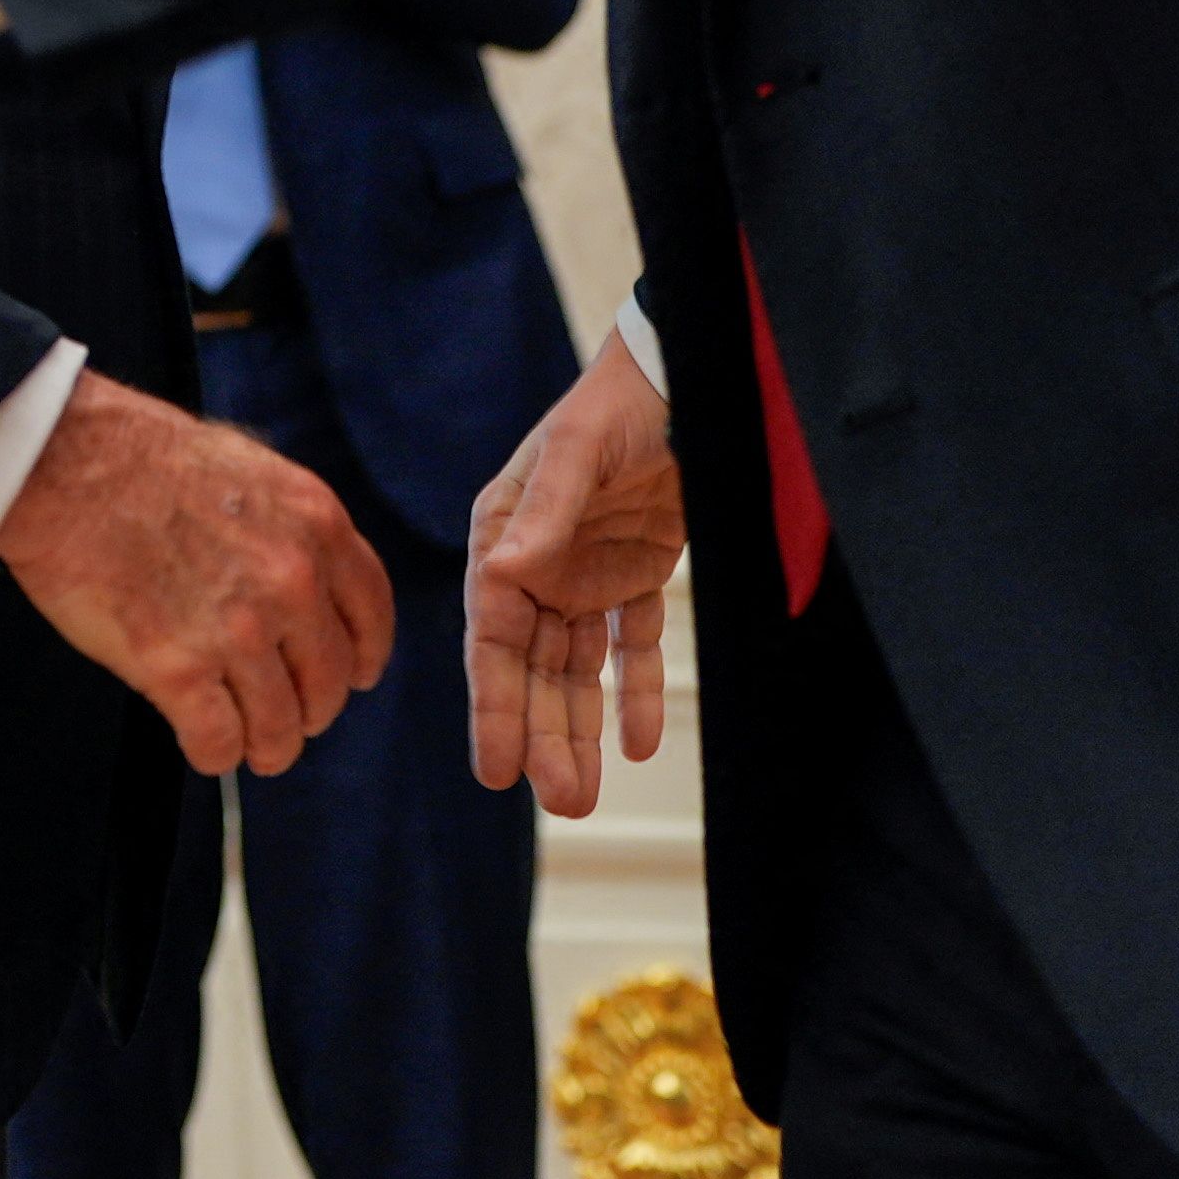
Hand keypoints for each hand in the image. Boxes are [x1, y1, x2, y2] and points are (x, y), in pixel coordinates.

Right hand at [0, 372, 393, 775]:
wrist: (64, 463)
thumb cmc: (136, 456)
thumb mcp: (246, 466)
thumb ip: (286, 526)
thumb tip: (297, 576)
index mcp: (317, 526)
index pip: (371, 615)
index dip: (363, 657)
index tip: (354, 677)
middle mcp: (292, 583)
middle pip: (330, 682)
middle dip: (310, 709)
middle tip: (282, 715)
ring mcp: (238, 631)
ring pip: (280, 728)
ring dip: (266, 745)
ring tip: (247, 746)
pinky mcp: (179, 670)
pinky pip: (219, 743)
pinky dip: (214, 753)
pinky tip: (201, 743)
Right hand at [466, 336, 684, 816]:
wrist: (684, 377)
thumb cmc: (617, 404)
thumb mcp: (575, 453)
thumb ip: (545, 514)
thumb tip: (503, 575)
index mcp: (504, 536)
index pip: (494, 636)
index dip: (494, 704)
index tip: (498, 769)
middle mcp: (535, 563)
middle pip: (532, 667)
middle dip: (541, 733)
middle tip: (557, 800)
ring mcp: (584, 572)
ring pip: (576, 669)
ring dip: (579, 728)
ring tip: (584, 796)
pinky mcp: (635, 574)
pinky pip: (631, 646)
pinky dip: (634, 692)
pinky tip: (639, 744)